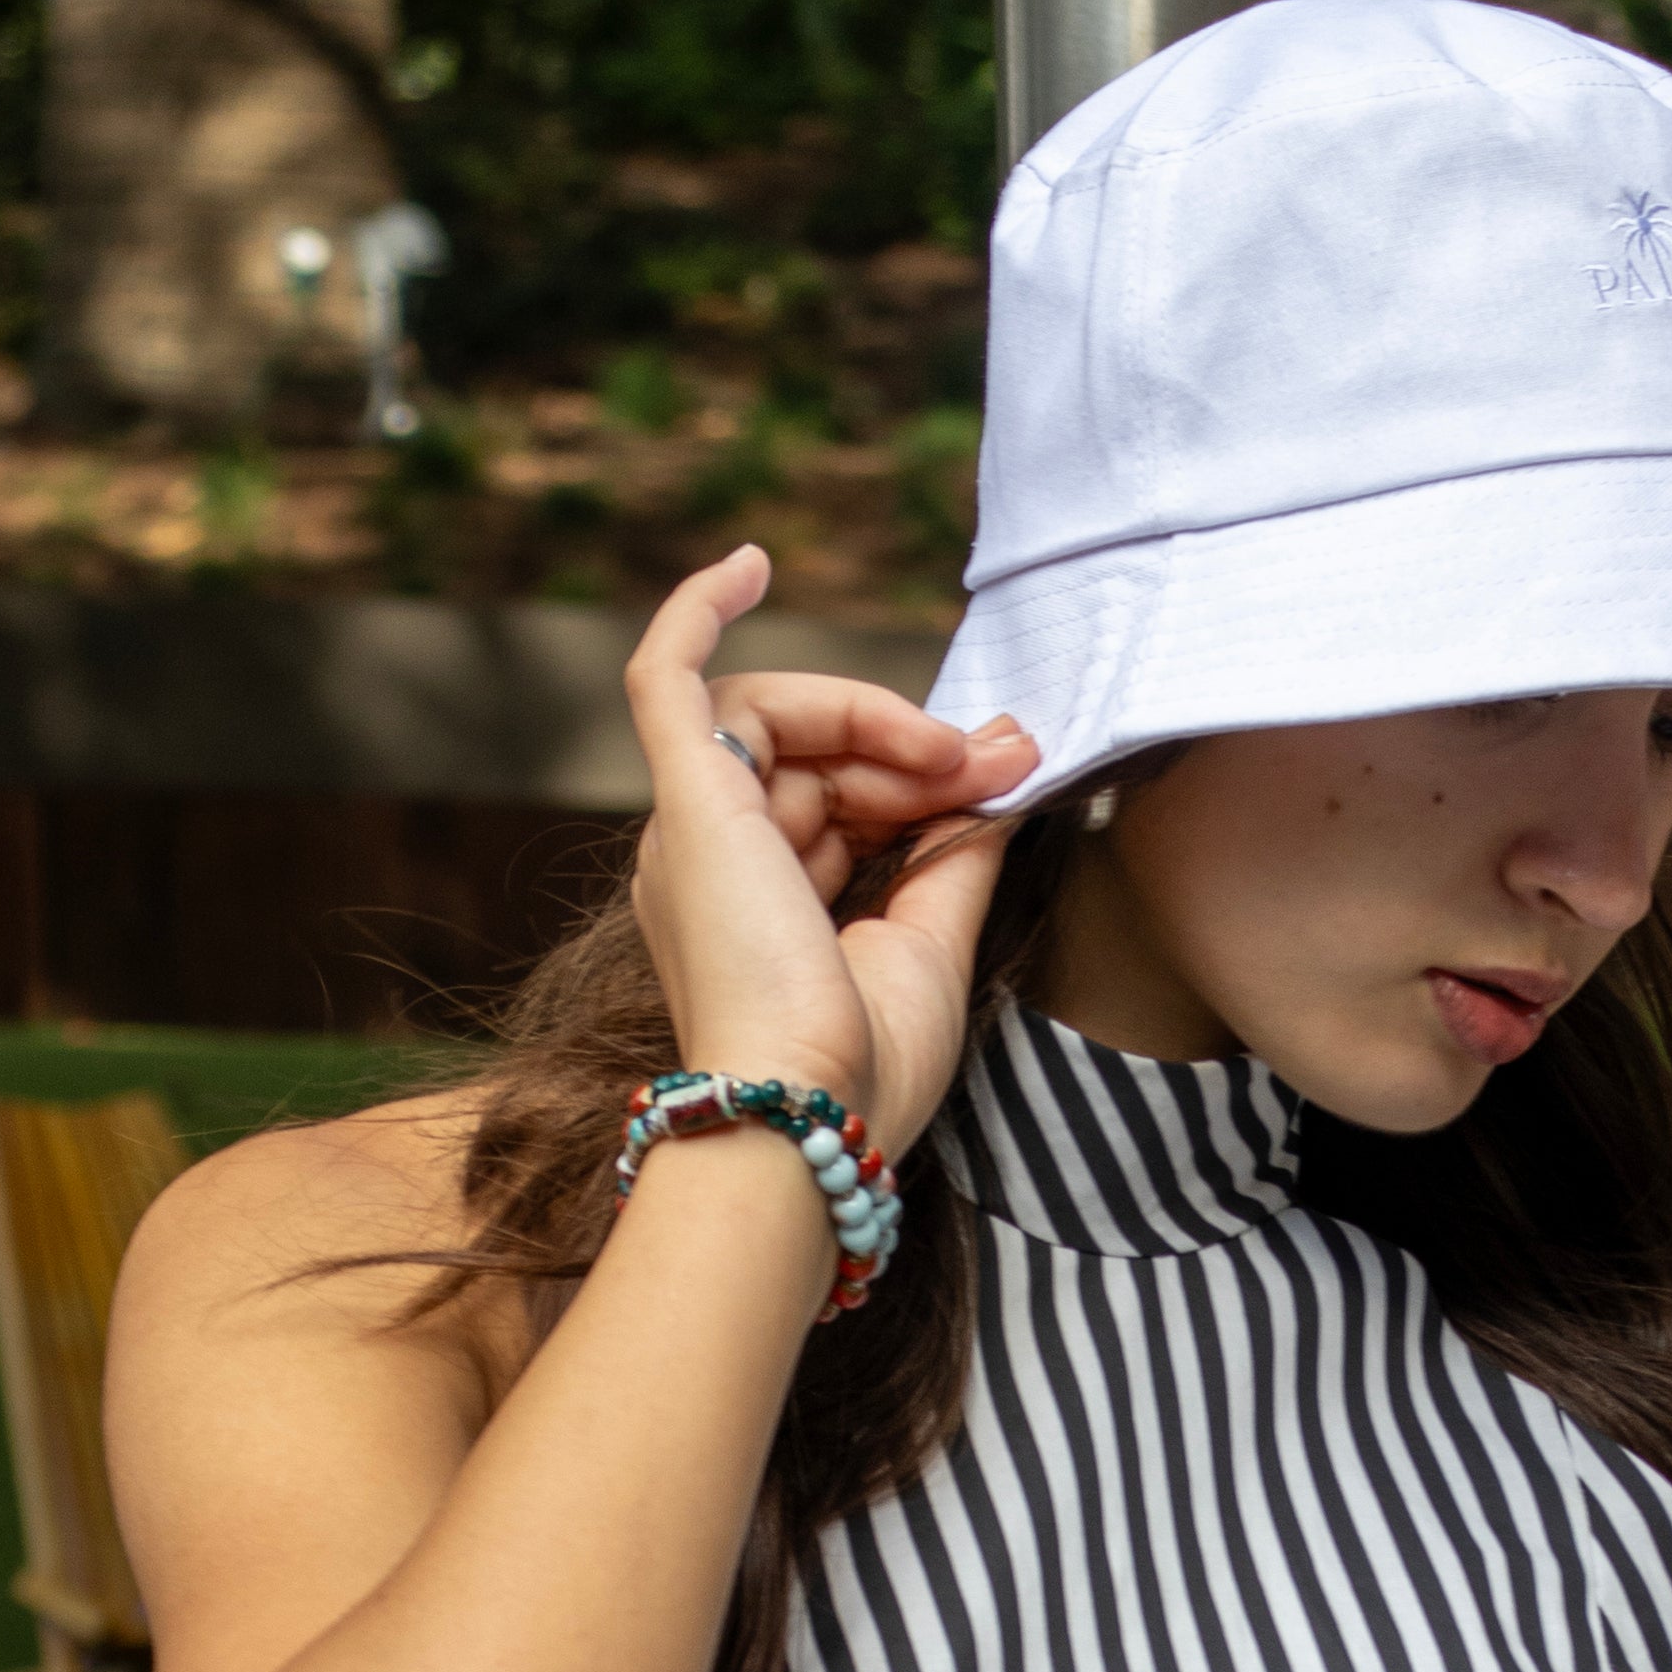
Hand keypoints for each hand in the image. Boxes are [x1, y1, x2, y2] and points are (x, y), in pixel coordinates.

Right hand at [623, 547, 1036, 1167]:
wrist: (809, 1110)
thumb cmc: (862, 1067)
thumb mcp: (930, 941)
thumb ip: (958, 847)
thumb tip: (1003, 758)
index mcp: (758, 906)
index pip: (841, 799)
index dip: (920, 774)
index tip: (1003, 773)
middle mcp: (709, 863)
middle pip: (811, 754)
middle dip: (907, 747)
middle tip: (991, 762)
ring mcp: (690, 830)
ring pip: (777, 718)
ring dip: (869, 720)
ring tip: (943, 757)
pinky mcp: (686, 801)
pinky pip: (668, 675)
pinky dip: (701, 611)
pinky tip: (751, 561)